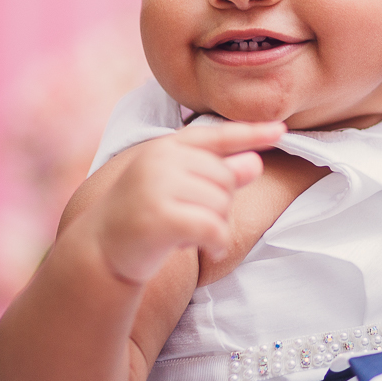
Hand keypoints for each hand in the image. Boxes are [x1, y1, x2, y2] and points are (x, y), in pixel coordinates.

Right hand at [91, 121, 284, 283]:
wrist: (100, 250)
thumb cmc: (145, 216)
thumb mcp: (180, 189)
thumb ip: (216, 174)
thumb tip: (255, 161)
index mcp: (166, 147)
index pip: (217, 136)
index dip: (251, 133)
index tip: (281, 130)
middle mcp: (161, 160)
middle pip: (226, 177)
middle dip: (222, 204)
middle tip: (195, 220)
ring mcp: (158, 186)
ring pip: (222, 204)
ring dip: (217, 226)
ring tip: (190, 233)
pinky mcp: (160, 217)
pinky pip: (214, 228)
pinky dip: (219, 243)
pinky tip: (211, 251)